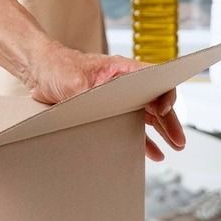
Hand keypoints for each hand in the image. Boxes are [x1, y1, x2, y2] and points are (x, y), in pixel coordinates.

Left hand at [24, 43, 185, 161]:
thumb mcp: (74, 81)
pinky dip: (144, 139)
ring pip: (147, 115)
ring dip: (162, 131)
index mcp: (121, 69)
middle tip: (179, 140)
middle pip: (154, 100)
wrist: (41, 71)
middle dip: (169, 120)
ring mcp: (119, 98)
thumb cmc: (58, 67)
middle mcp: (124, 83)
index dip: (164, 93)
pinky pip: (132, 126)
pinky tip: (154, 152)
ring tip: (175, 147)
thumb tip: (101, 110)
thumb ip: (91, 95)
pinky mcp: (109, 111)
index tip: (165, 109)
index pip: (152, 77)